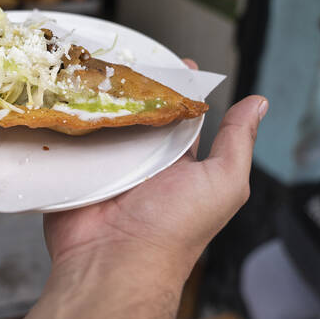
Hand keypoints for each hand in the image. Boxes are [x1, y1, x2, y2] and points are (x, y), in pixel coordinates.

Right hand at [44, 61, 267, 282]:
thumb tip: (259, 103)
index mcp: (180, 163)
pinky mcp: (76, 166)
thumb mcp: (222, 183)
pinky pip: (72, 135)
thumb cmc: (174, 228)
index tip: (176, 62)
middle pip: (140, 111)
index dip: (181, 88)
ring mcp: (106, 163)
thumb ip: (238, 142)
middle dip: (134, 85)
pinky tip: (60, 91)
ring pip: (104, 118)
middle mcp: (144, 160)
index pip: (182, 115)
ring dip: (97, 96)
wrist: (114, 262)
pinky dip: (68, 117)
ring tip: (90, 63)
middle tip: (125, 57)